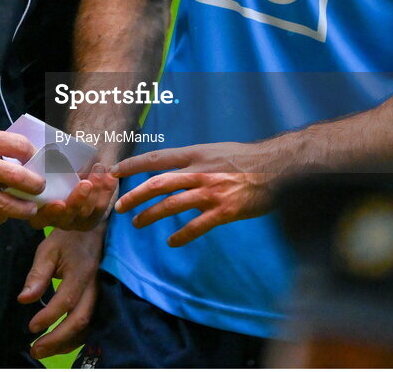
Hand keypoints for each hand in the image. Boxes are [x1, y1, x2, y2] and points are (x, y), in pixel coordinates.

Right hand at [0, 125, 43, 225]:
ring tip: (28, 210)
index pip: (20, 145)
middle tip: (40, 189)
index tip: (34, 161)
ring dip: (21, 209)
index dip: (32, 154)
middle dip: (35, 186)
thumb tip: (11, 160)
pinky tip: (0, 215)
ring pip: (6, 204)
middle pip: (20, 178)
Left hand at [18, 225, 104, 359]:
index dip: (48, 317)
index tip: (31, 327)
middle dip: (57, 339)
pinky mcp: (102, 299)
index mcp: (81, 272)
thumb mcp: (48, 249)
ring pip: (88, 326)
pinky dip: (77, 337)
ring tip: (45, 349)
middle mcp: (95, 286)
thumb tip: (23, 300)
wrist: (95, 229)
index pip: (65, 301)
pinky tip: (62, 343)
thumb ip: (37, 275)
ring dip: (67, 343)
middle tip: (35, 349)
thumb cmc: (68, 238)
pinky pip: (92, 323)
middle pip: (80, 320)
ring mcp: (102, 294)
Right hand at [28, 163, 117, 229]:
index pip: (41, 217)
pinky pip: (101, 209)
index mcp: (38, 212)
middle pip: (67, 216)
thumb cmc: (54, 168)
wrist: (73, 170)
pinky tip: (111, 177)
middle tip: (86, 183)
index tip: (59, 203)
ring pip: (87, 212)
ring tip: (100, 169)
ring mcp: (75, 222)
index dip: (50, 212)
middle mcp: (56, 220)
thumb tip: (47, 156)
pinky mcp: (92, 219)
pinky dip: (107, 191)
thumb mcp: (47, 167)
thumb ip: (47, 167)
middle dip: (78, 200)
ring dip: (96, 190)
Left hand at [112, 142, 277, 246]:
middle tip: (119, 207)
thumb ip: (195, 159)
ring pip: (172, 204)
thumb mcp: (215, 150)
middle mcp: (199, 171)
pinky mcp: (224, 211)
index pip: (157, 158)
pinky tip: (172, 242)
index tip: (116, 172)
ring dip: (151, 215)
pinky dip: (182, 234)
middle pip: (159, 183)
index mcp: (195, 154)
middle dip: (135, 195)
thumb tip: (176, 167)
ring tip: (137, 223)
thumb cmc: (246, 158)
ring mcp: (211, 192)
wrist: (277, 167)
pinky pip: (197, 225)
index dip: (134, 165)